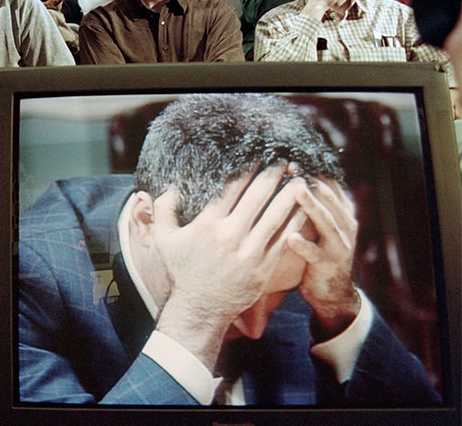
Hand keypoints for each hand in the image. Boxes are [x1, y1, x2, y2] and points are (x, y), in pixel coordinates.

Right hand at [152, 164, 308, 368]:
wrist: (199, 309)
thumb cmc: (182, 272)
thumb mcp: (164, 240)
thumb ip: (163, 211)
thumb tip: (169, 188)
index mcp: (208, 224)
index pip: (232, 188)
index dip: (247, 169)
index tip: (257, 157)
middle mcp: (230, 235)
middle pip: (257, 196)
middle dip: (272, 175)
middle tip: (284, 161)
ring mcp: (249, 252)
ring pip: (275, 215)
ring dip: (289, 195)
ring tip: (300, 180)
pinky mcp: (264, 267)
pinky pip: (283, 239)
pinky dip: (295, 222)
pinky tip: (303, 209)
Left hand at [287, 178, 359, 337]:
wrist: (331, 292)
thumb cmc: (317, 251)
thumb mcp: (319, 225)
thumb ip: (310, 204)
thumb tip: (289, 174)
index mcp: (342, 213)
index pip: (330, 185)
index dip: (312, 171)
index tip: (292, 158)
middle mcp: (345, 226)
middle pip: (328, 198)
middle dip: (310, 180)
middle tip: (291, 166)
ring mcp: (339, 246)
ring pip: (326, 221)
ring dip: (310, 205)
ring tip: (295, 190)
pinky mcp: (328, 265)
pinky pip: (316, 254)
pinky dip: (304, 245)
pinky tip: (291, 238)